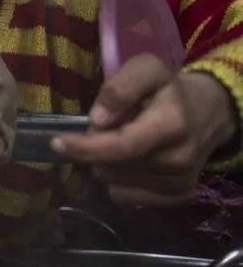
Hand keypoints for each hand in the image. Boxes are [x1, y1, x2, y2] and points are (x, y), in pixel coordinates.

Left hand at [52, 54, 237, 204]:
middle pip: (111, 166)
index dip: (86, 147)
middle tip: (105, 128)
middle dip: (94, 149)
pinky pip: (126, 197)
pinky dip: (118, 181)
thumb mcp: (146, 69)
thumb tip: (97, 119)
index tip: (57, 143)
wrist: (209, 113)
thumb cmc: (168, 89)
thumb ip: (120, 87)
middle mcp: (179, 159)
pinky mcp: (179, 196)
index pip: (122, 145)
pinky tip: (131, 162)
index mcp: (171, 124)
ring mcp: (180, 181)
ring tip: (122, 142)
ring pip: (113, 182)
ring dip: (105, 164)